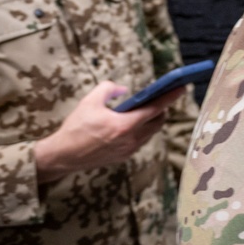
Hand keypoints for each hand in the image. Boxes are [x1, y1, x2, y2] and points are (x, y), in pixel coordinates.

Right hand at [34, 80, 184, 182]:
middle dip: (161, 109)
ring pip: (150, 133)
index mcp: (124, 126)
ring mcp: (128, 150)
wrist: (62, 156)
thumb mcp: (89, 101)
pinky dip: (141, 131)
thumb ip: (108, 89)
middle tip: (159, 98)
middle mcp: (130, 140)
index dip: (170, 97)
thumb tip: (123, 89)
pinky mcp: (123, 157)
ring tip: (146, 109)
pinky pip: (140, 141)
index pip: (155, 109)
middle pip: (157, 122)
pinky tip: (133, 123)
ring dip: (151, 121)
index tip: (182, 87)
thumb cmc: (75, 127)